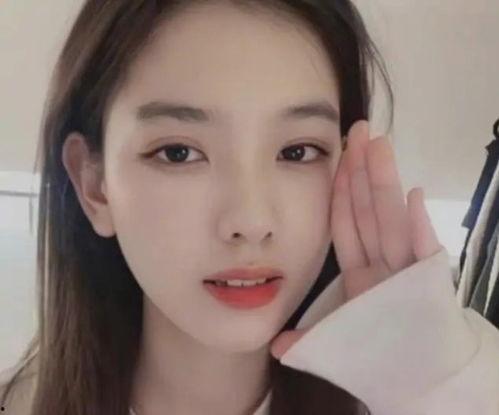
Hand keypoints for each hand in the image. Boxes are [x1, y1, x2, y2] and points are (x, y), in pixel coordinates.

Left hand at [270, 119, 442, 359]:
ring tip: (378, 146)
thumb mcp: (336, 347)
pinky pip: (423, 252)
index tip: (334, 159)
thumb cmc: (380, 365)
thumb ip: (309, 338)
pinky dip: (418, 225)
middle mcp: (383, 265)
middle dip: (363, 172)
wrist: (420, 386)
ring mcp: (405, 271)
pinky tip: (413, 195)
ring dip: (385, 183)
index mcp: (361, 274)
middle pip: (369, 211)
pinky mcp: (429, 285)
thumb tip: (274, 343)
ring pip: (391, 220)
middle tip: (358, 132)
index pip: (345, 224)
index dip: (340, 191)